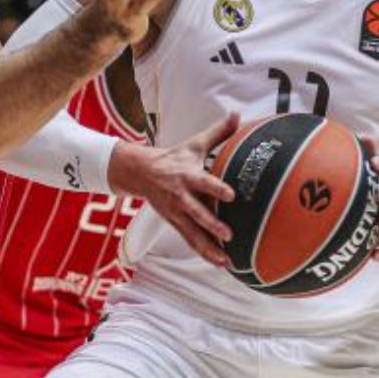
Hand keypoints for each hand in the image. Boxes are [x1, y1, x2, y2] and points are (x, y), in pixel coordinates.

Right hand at [108, 114, 236, 265]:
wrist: (141, 172)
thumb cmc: (174, 158)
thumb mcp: (194, 144)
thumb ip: (219, 132)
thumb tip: (237, 115)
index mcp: (187, 175)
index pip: (203, 182)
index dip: (216, 189)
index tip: (230, 195)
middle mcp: (181, 196)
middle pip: (197, 213)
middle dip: (212, 225)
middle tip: (228, 234)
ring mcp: (176, 212)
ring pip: (193, 233)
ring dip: (209, 248)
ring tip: (226, 260)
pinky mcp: (174, 223)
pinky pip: (190, 241)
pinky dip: (204, 252)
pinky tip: (219, 262)